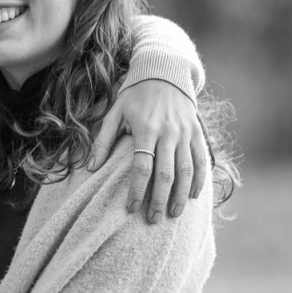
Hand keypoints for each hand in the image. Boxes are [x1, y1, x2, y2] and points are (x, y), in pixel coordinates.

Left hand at [88, 78, 208, 222]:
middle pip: (166, 174)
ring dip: (181, 195)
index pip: (142, 167)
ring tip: (174, 214)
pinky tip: (193, 195)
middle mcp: (169, 132)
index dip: (137, 190)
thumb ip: (102, 140)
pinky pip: (201, 159)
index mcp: (146, 128)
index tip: (131, 209)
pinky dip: (200, 179)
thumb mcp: (115, 111)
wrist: (165, 72)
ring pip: (187, 170)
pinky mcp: (197, 132)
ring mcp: (185, 133)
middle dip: (160, 200)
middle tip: (153, 220)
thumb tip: (90, 168)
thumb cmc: (135, 94)